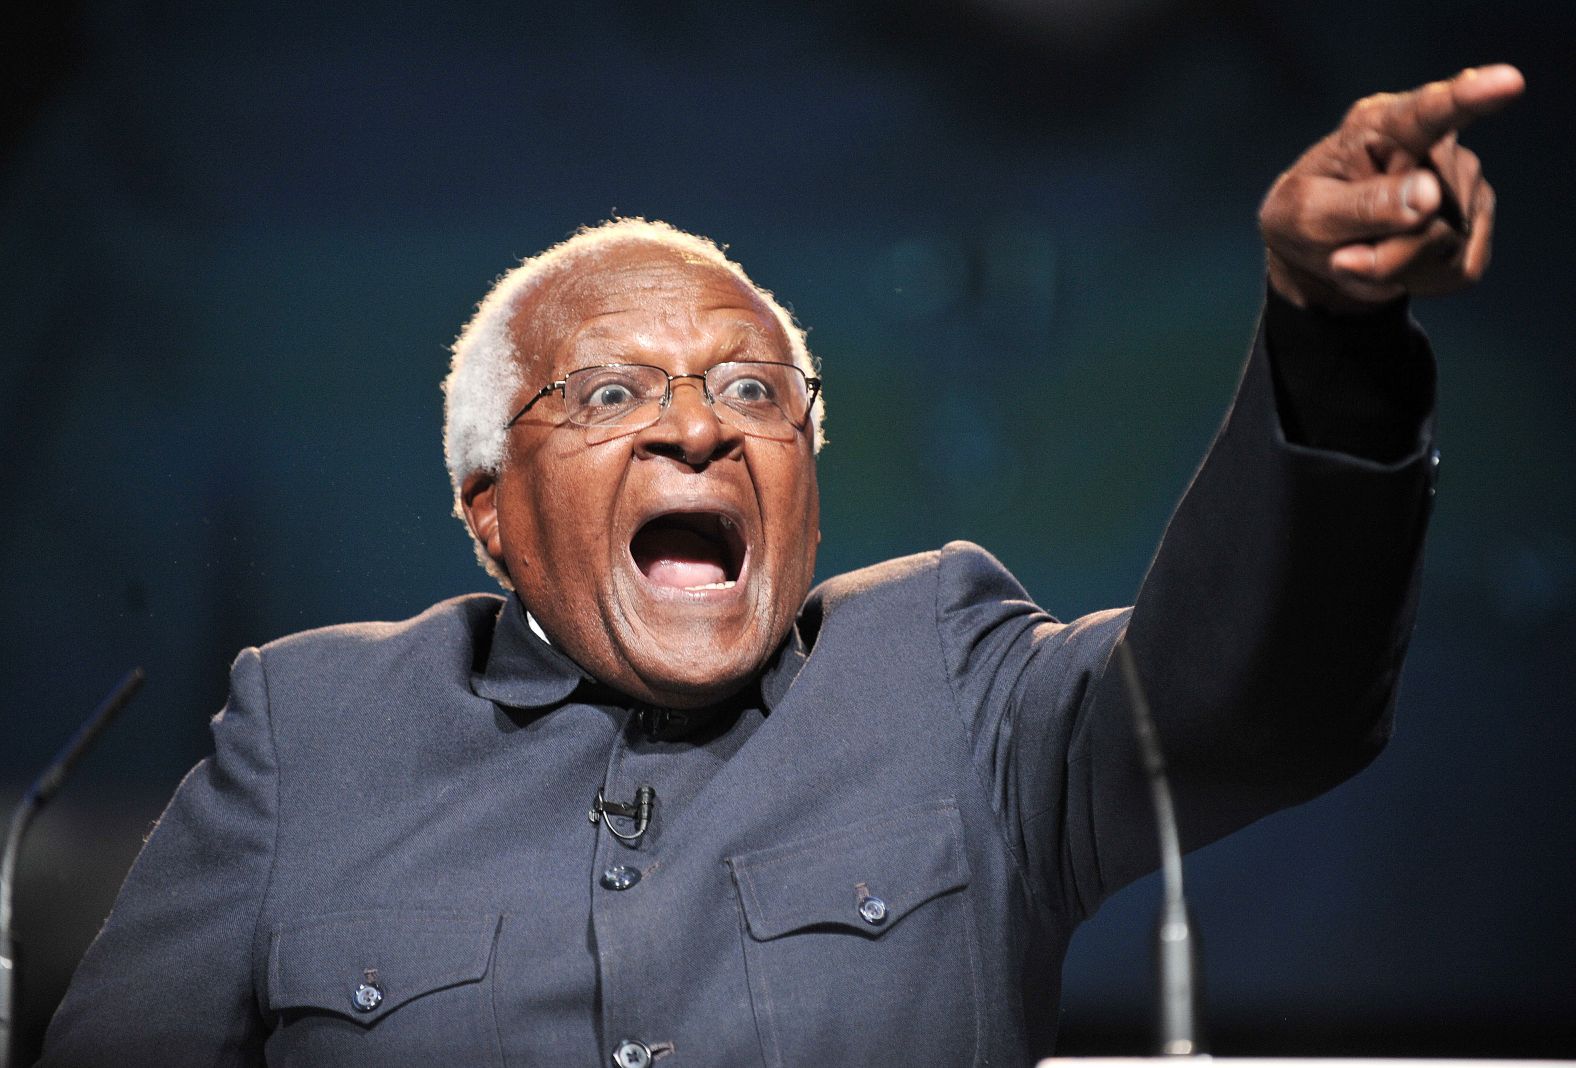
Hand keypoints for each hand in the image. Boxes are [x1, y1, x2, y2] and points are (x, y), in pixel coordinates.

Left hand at [1259, 64, 1524, 312]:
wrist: (1319, 250)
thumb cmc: (1304, 217)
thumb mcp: (1307, 214)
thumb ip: (1362, 205)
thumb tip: (1429, 196)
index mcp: (1380, 125)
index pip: (1429, 111)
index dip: (1470, 96)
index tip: (1507, 82)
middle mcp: (1433, 145)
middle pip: (1430, 215)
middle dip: (1385, 253)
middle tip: (1342, 254)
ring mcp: (1462, 181)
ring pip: (1445, 247)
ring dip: (1398, 267)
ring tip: (1368, 249)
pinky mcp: (1475, 219)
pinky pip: (1458, 269)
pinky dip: (1420, 280)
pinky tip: (1397, 261)